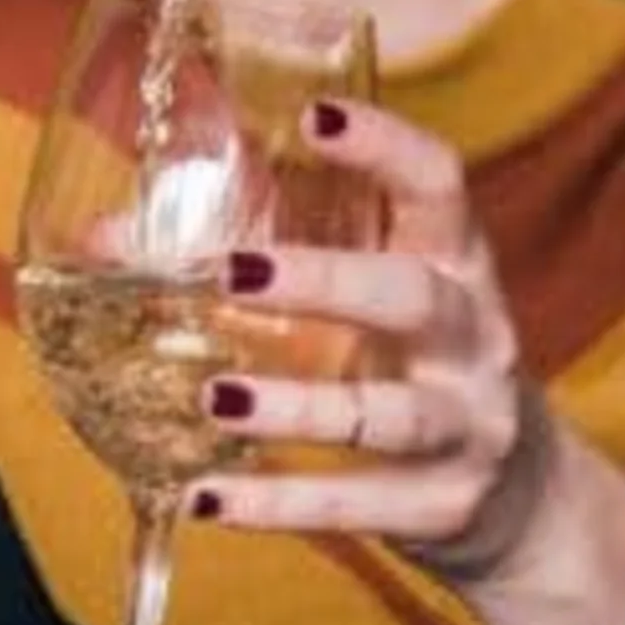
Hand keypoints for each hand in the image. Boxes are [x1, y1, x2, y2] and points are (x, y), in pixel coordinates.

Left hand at [185, 96, 624, 624]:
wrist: (518, 501)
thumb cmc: (407, 367)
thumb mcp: (365, 298)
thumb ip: (257, 248)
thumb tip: (106, 237)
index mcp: (454, 261)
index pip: (440, 183)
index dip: (385, 145)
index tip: (314, 117)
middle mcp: (473, 336)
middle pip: (412, 296)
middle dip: (324, 281)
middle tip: (231, 272)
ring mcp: (469, 425)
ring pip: (388, 415)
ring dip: (296, 406)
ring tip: (213, 398)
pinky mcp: (446, 506)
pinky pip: (361, 505)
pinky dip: (283, 503)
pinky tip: (208, 499)